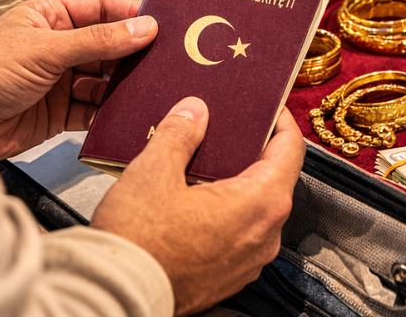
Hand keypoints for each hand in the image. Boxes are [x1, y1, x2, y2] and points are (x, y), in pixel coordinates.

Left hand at [0, 0, 157, 159]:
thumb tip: (142, 28)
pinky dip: (110, 113)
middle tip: (159, 60)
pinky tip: (122, 112)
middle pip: (108, 46)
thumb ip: (98, 40)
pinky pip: (94, 109)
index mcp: (49, 18)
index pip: (100, 8)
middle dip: (131, 54)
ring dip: (122, 86)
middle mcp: (57, 46)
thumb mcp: (46, 49)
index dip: (129, 15)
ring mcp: (59, 80)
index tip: (158, 25)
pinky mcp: (59, 112)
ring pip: (104, 80)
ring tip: (143, 88)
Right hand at [92, 97, 304, 315]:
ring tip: (204, 164)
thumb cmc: (138, 241)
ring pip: (255, 210)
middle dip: (253, 152)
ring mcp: (249, 261)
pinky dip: (225, 214)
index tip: (268, 108)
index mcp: (261, 203)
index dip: (280, 122)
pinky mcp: (229, 278)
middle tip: (228, 130)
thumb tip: (194, 111)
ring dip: (237, 185)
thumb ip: (180, 134)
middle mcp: (266, 236)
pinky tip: (194, 202)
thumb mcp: (154, 171)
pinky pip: (238, 235)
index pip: (290, 149)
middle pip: (274, 179)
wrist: (115, 297)